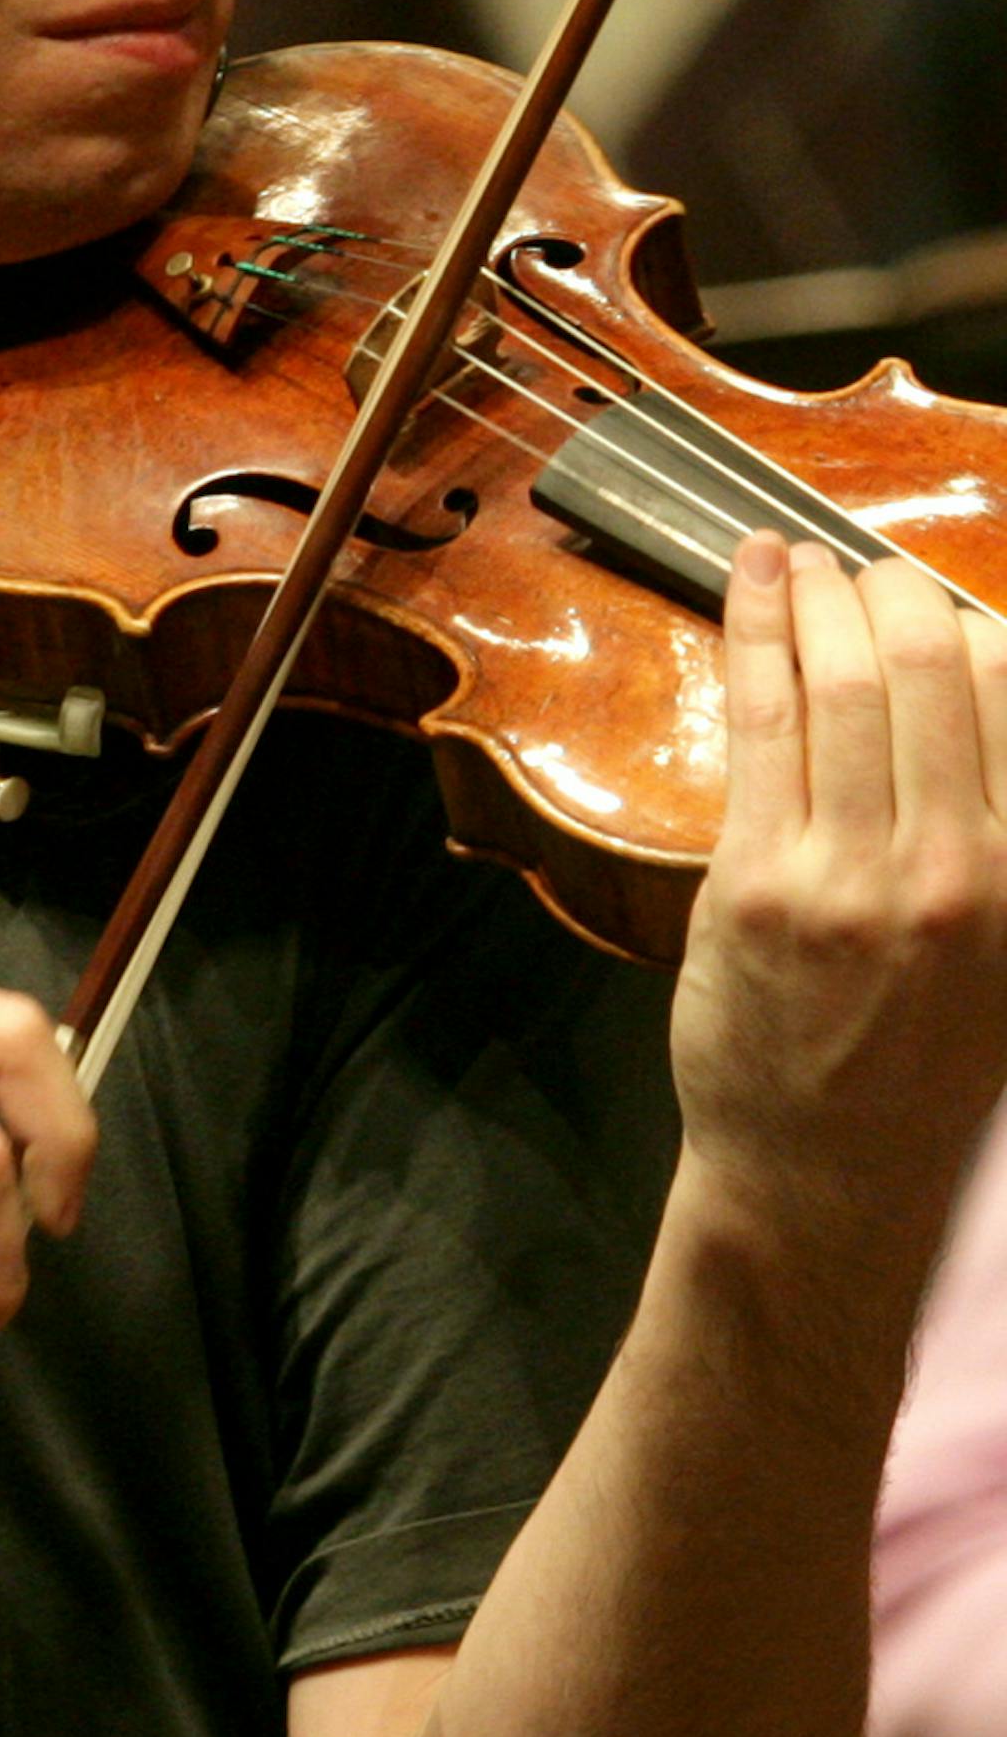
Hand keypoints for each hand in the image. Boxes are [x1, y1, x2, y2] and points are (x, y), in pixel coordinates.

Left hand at [672, 534, 1006, 1258]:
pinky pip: (764, 718)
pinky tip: (755, 578)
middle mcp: (958, 865)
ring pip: (844, 678)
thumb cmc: (920, 1067)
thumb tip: (986, 693)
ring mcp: (854, 870)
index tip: (947, 605)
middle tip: (871, 571)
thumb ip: (1001, 834)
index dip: (979, 626)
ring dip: (822, 595)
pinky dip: (757, 629)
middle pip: (936, 664)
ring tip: (802, 559)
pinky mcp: (760, 877)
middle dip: (897, 590)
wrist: (827, 1177)